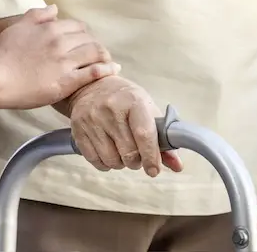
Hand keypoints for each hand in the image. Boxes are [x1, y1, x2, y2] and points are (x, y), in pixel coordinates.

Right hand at [0, 5, 117, 108]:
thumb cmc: (3, 54)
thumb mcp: (18, 28)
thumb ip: (37, 15)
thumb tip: (55, 8)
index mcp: (50, 29)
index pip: (78, 26)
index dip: (85, 34)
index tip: (86, 42)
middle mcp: (61, 42)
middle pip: (89, 39)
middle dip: (96, 45)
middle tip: (98, 54)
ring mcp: (65, 62)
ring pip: (95, 53)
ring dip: (104, 56)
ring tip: (108, 61)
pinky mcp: (67, 81)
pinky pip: (93, 72)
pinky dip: (106, 69)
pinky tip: (113, 69)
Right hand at [67, 75, 183, 176]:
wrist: (93, 86)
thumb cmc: (126, 100)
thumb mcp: (148, 110)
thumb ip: (164, 139)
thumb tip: (177, 166)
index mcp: (134, 101)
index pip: (144, 134)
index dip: (151, 156)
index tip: (154, 170)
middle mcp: (111, 109)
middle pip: (128, 152)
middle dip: (137, 161)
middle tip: (139, 155)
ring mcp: (92, 120)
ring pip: (112, 160)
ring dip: (122, 163)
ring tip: (124, 151)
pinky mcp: (78, 130)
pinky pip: (96, 161)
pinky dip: (107, 163)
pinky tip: (110, 151)